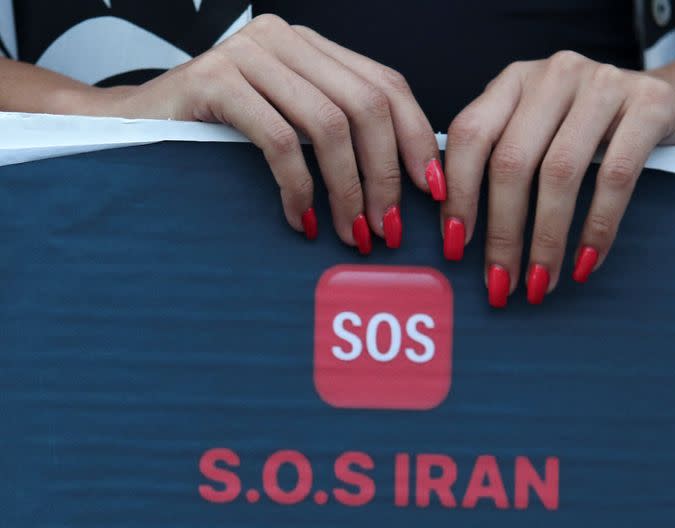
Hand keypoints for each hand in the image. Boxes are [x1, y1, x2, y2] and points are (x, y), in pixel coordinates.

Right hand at [96, 15, 443, 252]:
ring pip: (329, 125)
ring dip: (347, 189)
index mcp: (310, 46)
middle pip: (367, 105)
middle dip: (385, 174)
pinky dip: (297, 187)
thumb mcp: (288, 123)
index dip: (416, 138)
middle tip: (387, 227)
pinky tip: (299, 218)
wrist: (135, 124)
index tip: (431, 190)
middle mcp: (284, 39)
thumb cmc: (218, 135)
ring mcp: (247, 54)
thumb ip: (338, 133)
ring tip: (350, 232)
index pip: (386, 84)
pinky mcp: (214, 81)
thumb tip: (403, 183)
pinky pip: (280, 141)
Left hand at [443, 51, 674, 306]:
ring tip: (541, 282)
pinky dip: (597, 228)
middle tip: (501, 282)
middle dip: (502, 232)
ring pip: (559, 173)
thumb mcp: (538, 130)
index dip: (459, 193)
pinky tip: (584, 262)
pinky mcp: (651, 103)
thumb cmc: (589, 131)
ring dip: (546, 239)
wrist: (671, 102)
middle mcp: (553, 74)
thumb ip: (499, 157)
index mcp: (514, 80)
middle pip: (512, 161)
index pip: (469, 134)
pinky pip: (616, 178)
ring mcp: (603, 83)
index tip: (455, 245)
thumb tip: (456, 231)